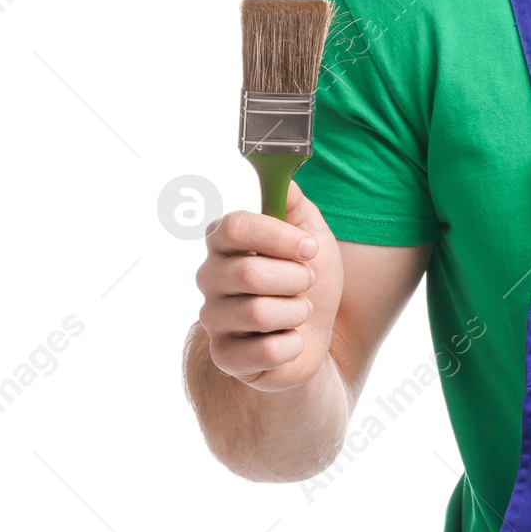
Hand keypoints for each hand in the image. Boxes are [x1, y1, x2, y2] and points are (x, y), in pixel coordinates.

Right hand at [195, 181, 341, 390]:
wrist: (320, 333)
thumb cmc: (309, 280)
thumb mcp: (311, 234)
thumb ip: (293, 203)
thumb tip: (281, 175)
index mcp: (226, 242)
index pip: (234, 226)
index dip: (278, 237)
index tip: (309, 248)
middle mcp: (210, 278)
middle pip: (249, 273)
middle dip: (295, 280)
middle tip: (305, 283)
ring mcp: (213, 318)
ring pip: (257, 312)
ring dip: (296, 311)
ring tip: (297, 311)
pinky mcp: (224, 356)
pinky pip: (264, 350)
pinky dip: (292, 345)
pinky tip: (290, 340)